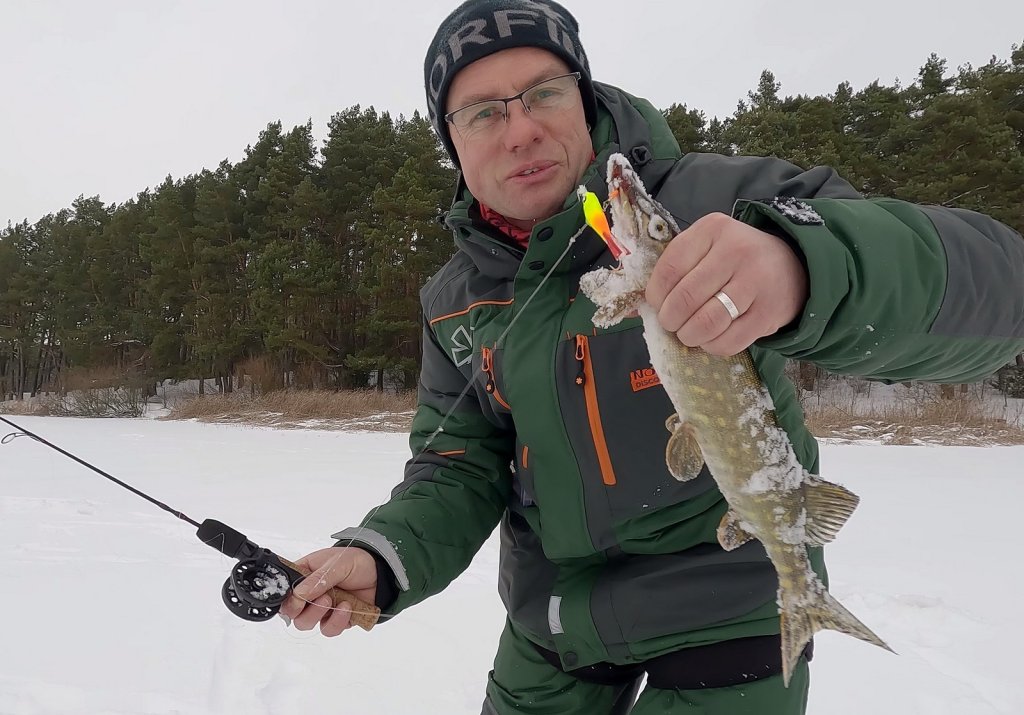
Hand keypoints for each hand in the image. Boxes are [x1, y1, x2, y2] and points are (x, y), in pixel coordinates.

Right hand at [278, 546, 377, 636]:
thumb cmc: (356, 560)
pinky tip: (348, 608)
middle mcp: (309, 593)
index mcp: (303, 575)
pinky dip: (337, 622)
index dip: (288, 600)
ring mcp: (322, 608)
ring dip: (319, 616)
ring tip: (336, 602)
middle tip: (324, 599)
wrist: (382, 571)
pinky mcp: (337, 619)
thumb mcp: (336, 563)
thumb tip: (297, 595)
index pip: (285, 592)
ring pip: (307, 624)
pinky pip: (329, 629)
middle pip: (293, 614)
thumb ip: (317, 579)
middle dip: (306, 610)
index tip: (298, 602)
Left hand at [646, 213, 807, 355]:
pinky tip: (712, 337)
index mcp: (712, 230)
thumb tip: (630, 309)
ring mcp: (755, 282)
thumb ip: (673, 270)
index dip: (656, 296)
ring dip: (689, 335)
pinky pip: (728, 341)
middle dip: (670, 320)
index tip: (658, 305)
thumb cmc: (734, 260)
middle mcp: (736, 251)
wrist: (791, 266)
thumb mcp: (705, 248)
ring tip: (689, 333)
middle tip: (673, 323)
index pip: (669, 269)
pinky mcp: (768, 313)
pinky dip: (712, 346)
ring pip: (706, 323)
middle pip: (685, 298)